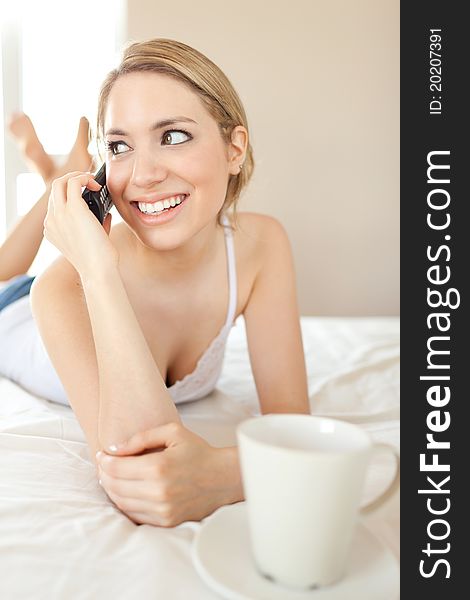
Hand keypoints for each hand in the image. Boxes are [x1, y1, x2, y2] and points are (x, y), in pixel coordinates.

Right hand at [43, 171, 116, 276]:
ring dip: (77, 176)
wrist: (98, 270)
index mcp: (52, 229)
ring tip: (93, 181)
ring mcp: (59, 214)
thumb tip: (106, 214)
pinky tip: (96, 184)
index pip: (55, 203)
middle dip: (71, 179)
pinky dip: (84, 178)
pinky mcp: (73, 209)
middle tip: (89, 181)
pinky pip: (74, 182)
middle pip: (54, 188)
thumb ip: (96, 226)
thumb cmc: (98, 260)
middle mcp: (51, 220)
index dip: (70, 193)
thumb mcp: (92, 241)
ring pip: (60, 182)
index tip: (85, 191)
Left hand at [96, 422, 234, 526]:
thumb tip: (114, 449)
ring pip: (122, 503)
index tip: (102, 455)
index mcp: (159, 467)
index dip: (104, 461)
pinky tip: (125, 491)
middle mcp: (159, 491)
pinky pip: (135, 515)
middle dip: (104, 475)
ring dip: (111, 490)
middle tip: (104, 466)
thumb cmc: (198, 451)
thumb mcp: (173, 432)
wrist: (223, 478)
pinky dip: (124, 504)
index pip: (116, 468)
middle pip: (115, 486)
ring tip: (111, 478)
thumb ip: (141, 437)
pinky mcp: (166, 521)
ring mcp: (162, 510)